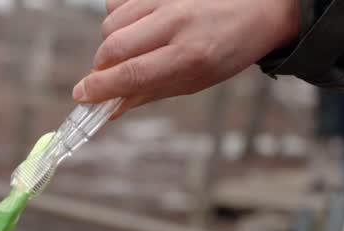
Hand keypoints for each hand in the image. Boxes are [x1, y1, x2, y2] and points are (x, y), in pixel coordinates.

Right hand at [74, 0, 299, 116]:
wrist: (261, 7)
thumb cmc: (227, 49)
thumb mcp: (195, 80)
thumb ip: (149, 92)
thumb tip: (110, 107)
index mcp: (190, 55)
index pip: (131, 74)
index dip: (100, 88)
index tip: (82, 96)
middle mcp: (177, 22)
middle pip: (113, 46)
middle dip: (101, 68)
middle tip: (107, 76)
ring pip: (111, 22)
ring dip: (111, 43)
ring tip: (131, 49)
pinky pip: (119, 1)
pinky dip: (119, 17)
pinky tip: (138, 24)